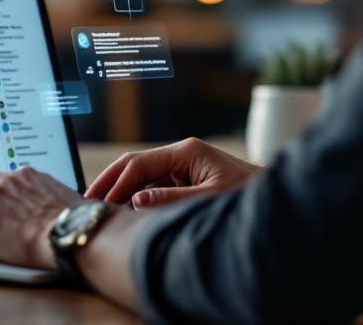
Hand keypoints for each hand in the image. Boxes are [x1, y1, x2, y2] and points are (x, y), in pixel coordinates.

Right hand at [85, 137, 261, 208]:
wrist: (275, 201)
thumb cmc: (247, 196)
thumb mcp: (208, 198)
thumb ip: (171, 199)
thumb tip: (136, 199)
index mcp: (186, 151)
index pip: (139, 163)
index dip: (116, 182)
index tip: (99, 201)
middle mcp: (182, 156)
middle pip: (135, 166)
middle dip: (111, 182)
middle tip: (87, 201)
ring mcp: (183, 168)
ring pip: (143, 178)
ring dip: (122, 193)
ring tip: (101, 209)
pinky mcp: (186, 181)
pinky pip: (154, 188)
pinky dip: (137, 199)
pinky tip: (124, 212)